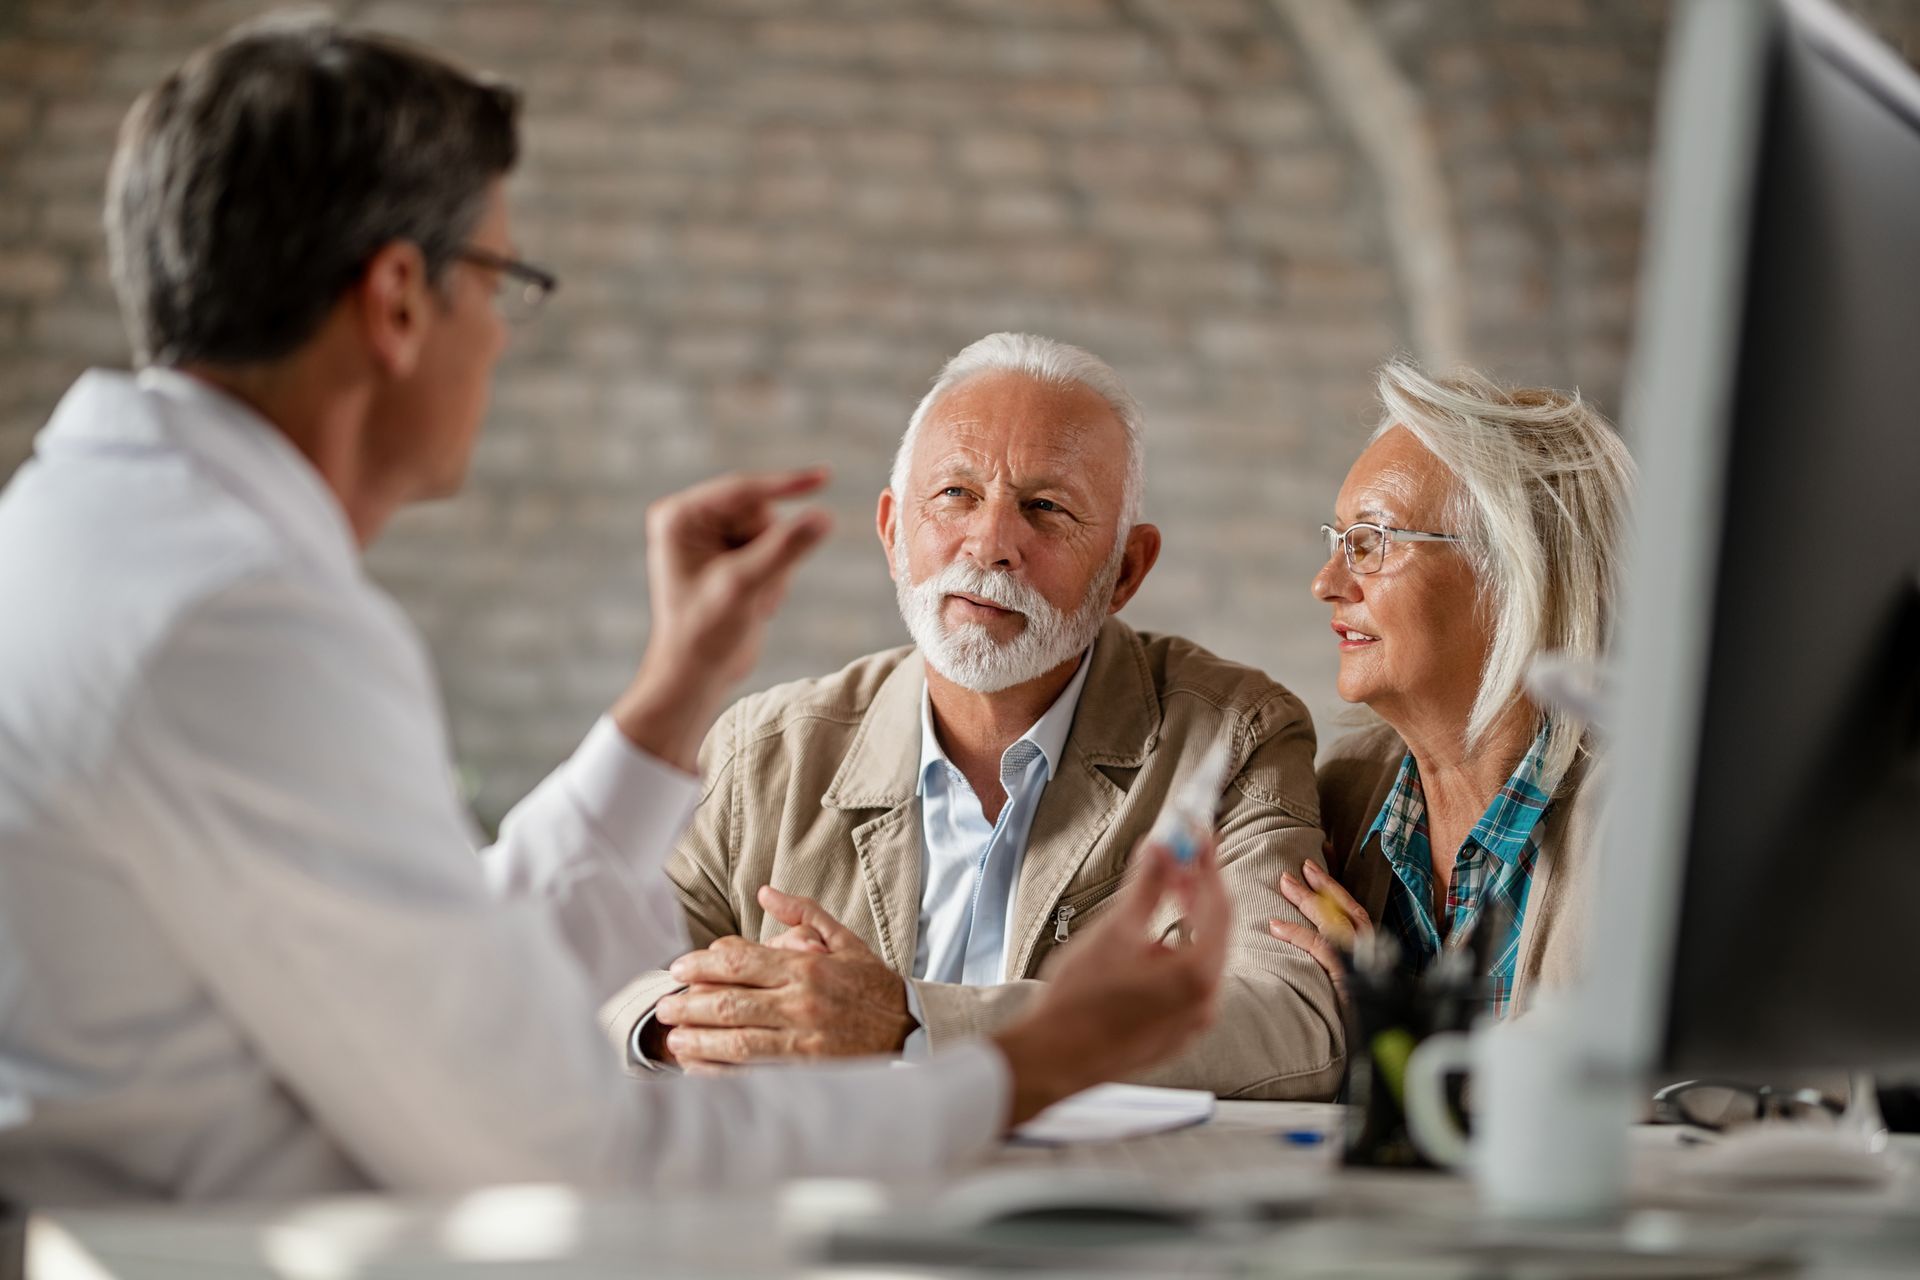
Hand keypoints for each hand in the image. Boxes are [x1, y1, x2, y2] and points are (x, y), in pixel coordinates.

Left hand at [611, 468, 832, 770]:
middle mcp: (693, 521)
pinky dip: (775, 578)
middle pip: (761, 512)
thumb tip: (824, 516)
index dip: (785, 486)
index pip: (743, 492)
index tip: (825, 477)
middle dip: (771, 551)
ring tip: (753, 602)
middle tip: (756, 591)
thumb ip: (785, 549)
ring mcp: (712, 539)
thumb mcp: (745, 587)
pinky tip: (755, 604)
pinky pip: (775, 550)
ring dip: (775, 569)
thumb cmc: (704, 634)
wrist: (695, 677)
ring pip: (774, 532)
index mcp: (680, 518)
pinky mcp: (731, 557)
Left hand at [653, 887, 911, 1065]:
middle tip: (664, 1006)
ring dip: (699, 1040)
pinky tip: (701, 1070)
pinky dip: (724, 1072)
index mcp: (806, 967)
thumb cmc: (872, 985)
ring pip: (738, 1039)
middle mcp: (801, 1001)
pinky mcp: (807, 1070)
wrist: (911, 1029)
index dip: (703, 965)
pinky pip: (756, 1070)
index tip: (678, 969)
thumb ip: (803, 914)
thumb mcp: (844, 940)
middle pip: (731, 1001)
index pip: (741, 962)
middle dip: (691, 1004)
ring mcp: (803, 1038)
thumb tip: (764, 893)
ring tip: (674, 1040)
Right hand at [991, 836, 1229, 1127]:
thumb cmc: (1078, 1002)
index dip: (1208, 865)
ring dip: (1188, 920)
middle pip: (1215, 932)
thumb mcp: (1114, 931)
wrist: (1052, 1057)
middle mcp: (1205, 1004)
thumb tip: (1161, 848)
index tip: (1198, 836)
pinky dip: (1178, 953)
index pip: (1218, 906)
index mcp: (1197, 977)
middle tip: (1178, 858)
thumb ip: (1146, 886)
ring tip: (1165, 891)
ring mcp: (1192, 1023)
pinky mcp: (1175, 1033)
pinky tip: (1155, 937)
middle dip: (1198, 890)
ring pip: (1203, 958)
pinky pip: (1189, 984)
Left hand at [1268, 856, 1371, 1001]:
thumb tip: (1303, 934)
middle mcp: (1368, 951)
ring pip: (1332, 921)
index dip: (1334, 887)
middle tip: (1298, 868)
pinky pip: (1320, 948)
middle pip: (1344, 909)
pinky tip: (1276, 925)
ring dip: (1307, 900)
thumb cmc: (1352, 1012)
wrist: (1367, 1040)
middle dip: (1321, 885)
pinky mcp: (1347, 976)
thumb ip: (1332, 955)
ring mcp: (1359, 962)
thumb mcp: (1345, 978)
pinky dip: (1297, 934)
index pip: (1352, 908)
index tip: (1316, 869)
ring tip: (1286, 883)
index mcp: (1368, 948)